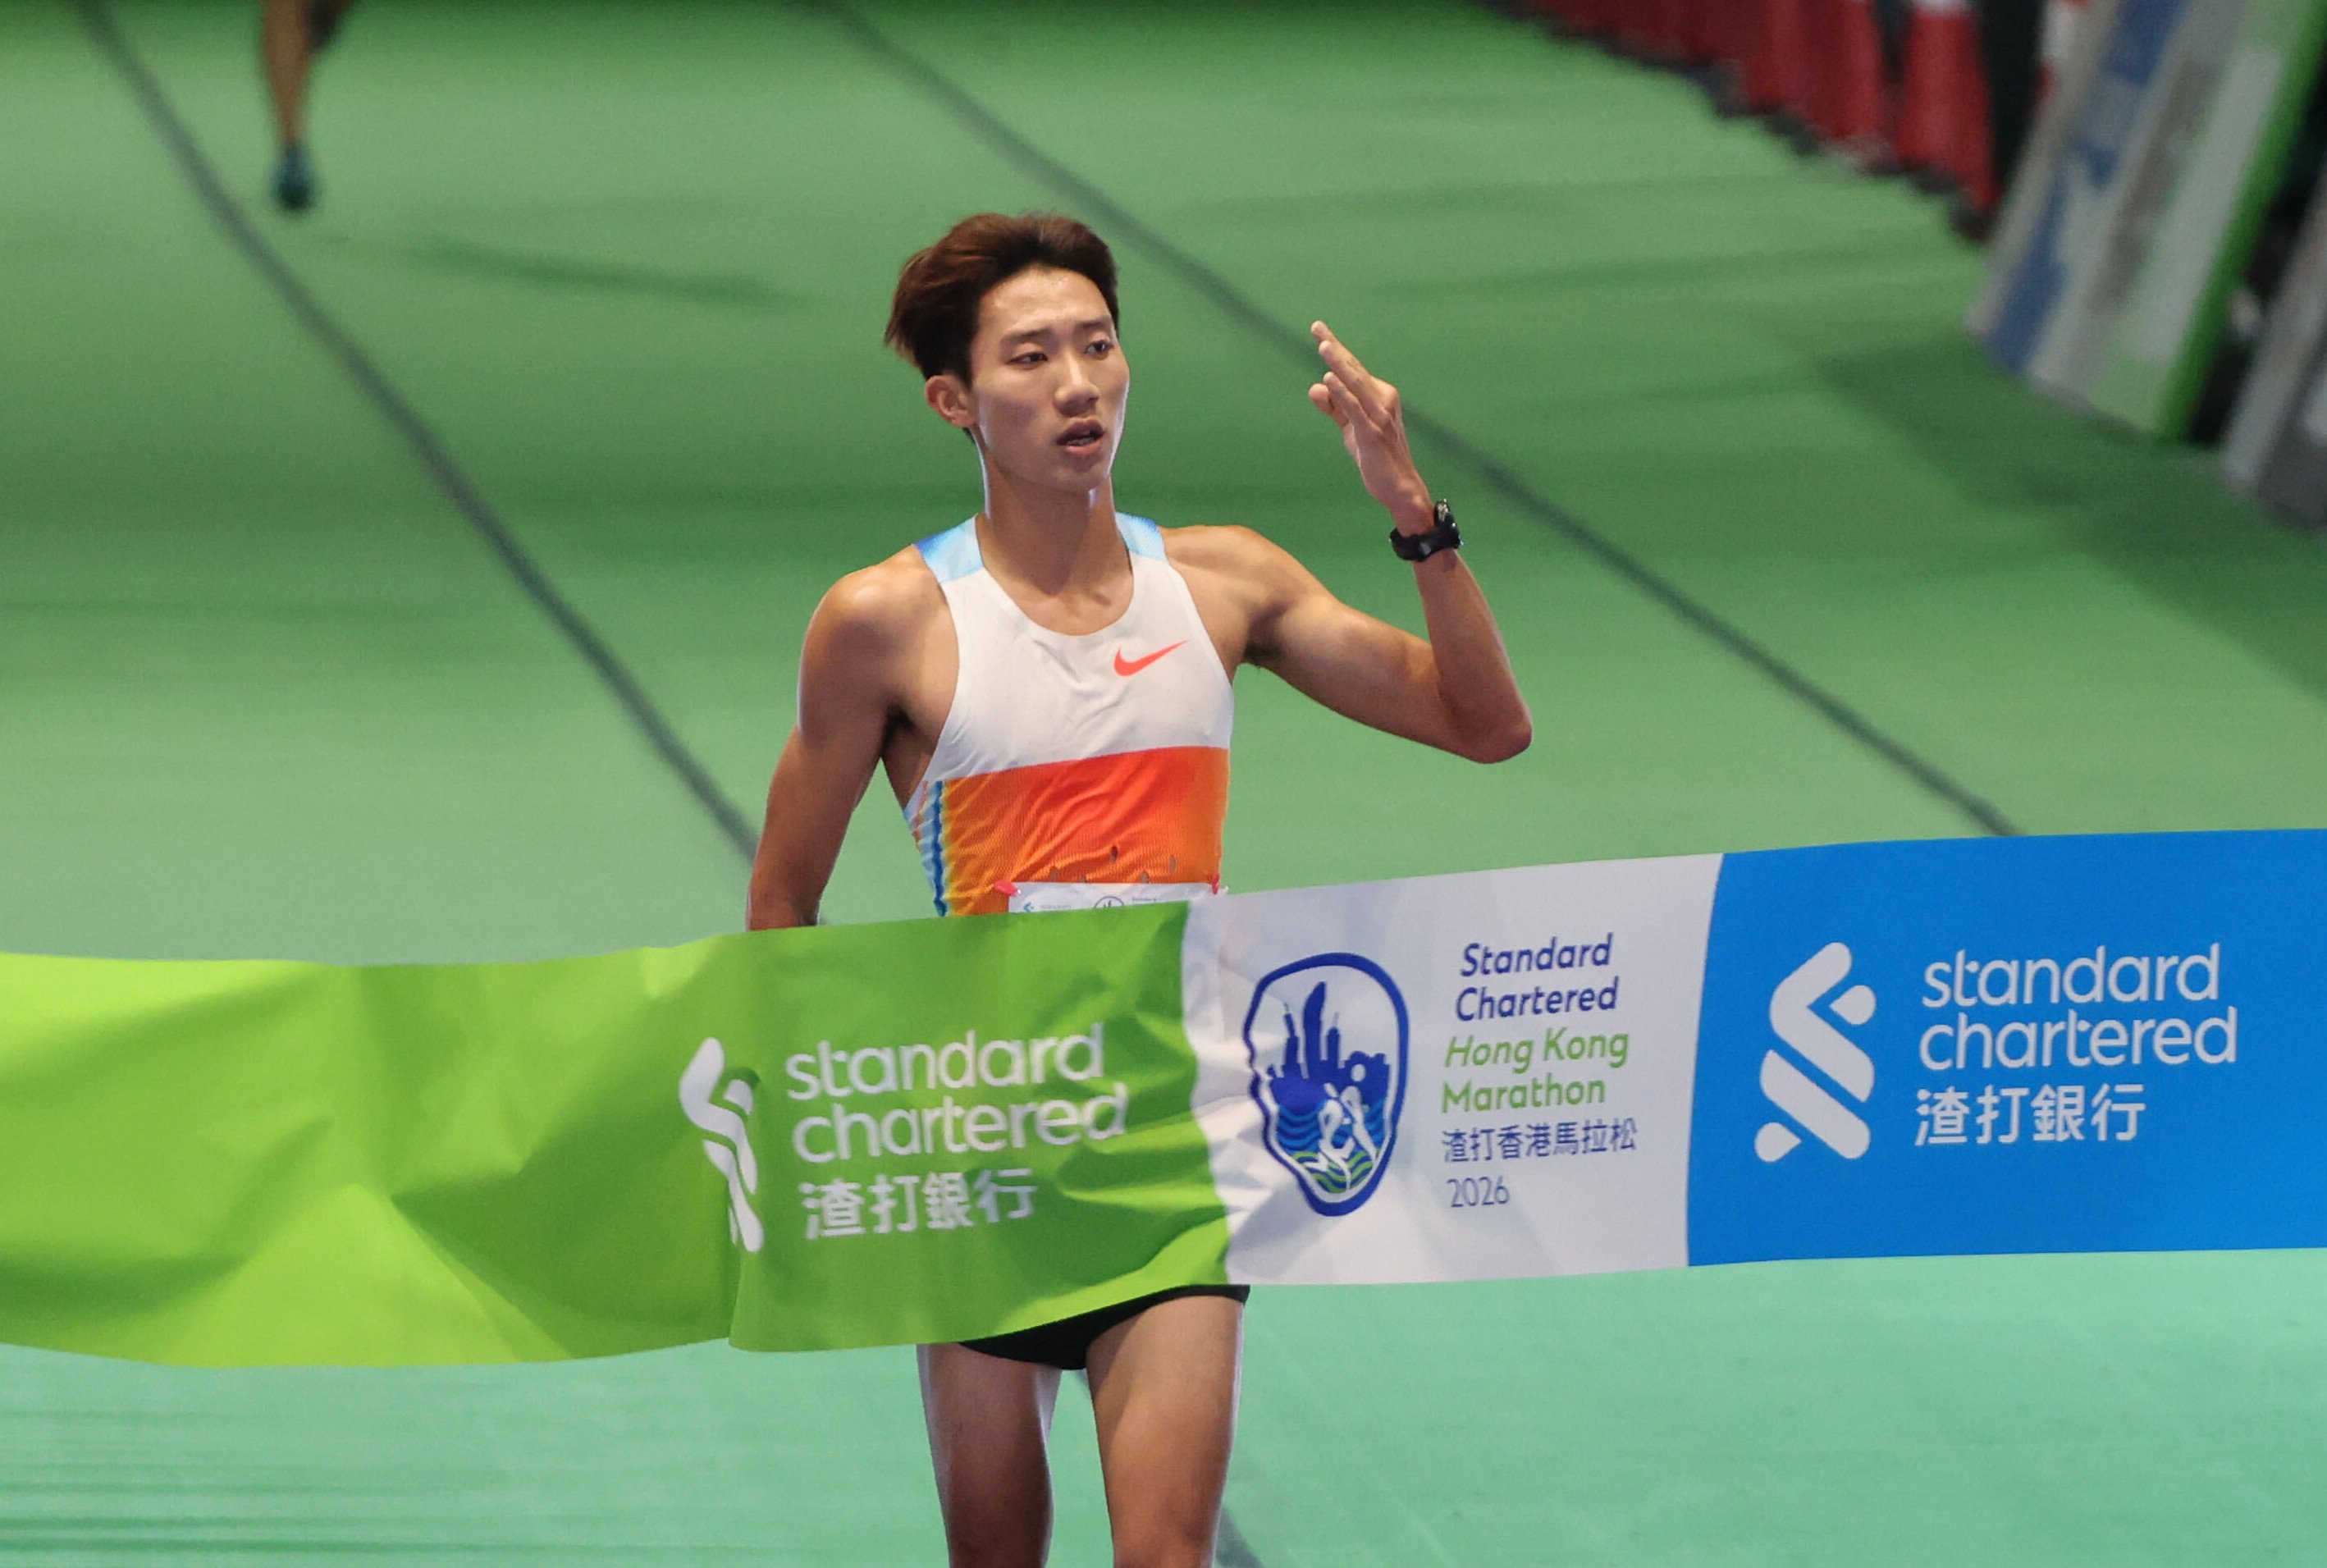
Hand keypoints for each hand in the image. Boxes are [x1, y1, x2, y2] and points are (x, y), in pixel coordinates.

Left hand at [1306, 321, 1433, 532]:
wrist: (1400, 487)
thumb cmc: (1377, 456)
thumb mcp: (1351, 428)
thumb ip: (1333, 407)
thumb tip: (1316, 386)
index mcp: (1378, 395)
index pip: (1352, 367)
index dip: (1335, 348)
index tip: (1318, 328)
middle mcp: (1382, 399)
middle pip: (1353, 369)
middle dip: (1334, 348)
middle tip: (1316, 328)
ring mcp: (1379, 415)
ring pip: (1355, 384)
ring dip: (1339, 364)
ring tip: (1323, 347)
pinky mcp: (1373, 433)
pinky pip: (1354, 409)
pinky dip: (1342, 393)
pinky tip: (1329, 380)